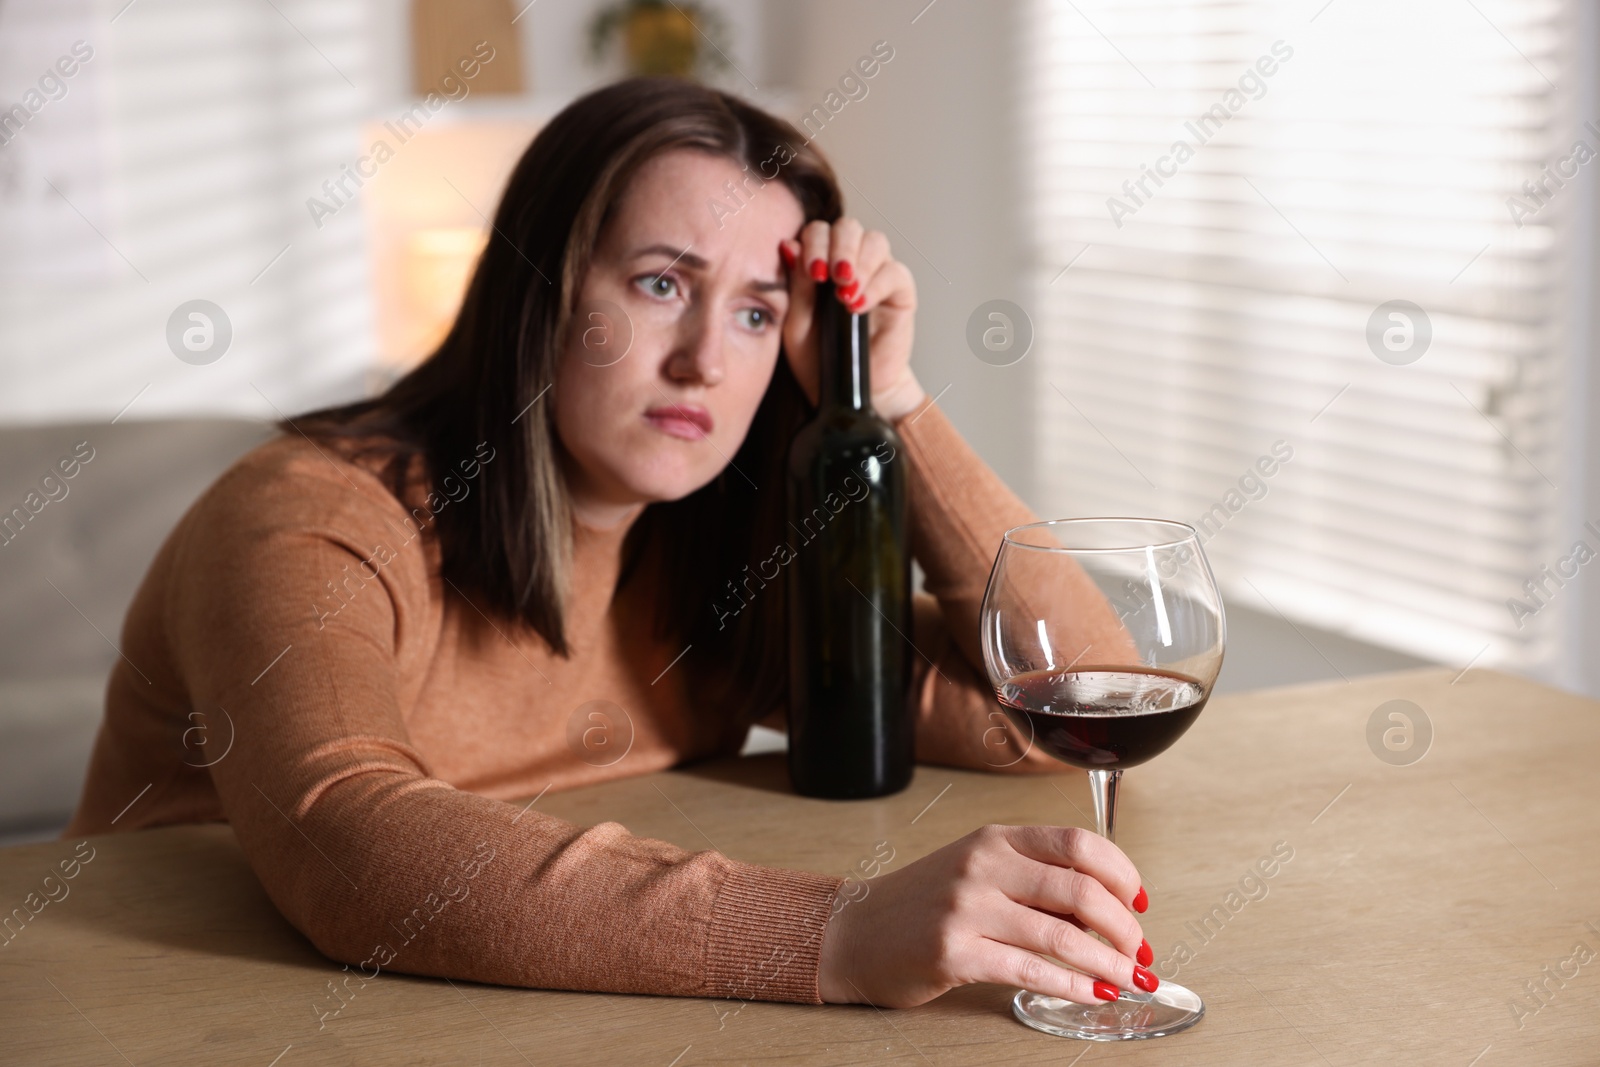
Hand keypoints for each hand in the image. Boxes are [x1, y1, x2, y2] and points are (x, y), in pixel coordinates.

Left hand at [778, 217, 925, 422]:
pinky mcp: (900, 292)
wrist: (846, 395)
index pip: (818, 231)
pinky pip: (895, 272)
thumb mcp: (796, 324)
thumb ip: (795, 287)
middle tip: (829, 276)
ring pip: (875, 241)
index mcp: (820, 262)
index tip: (811, 272)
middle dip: (838, 246)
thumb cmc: (818, 360)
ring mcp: (877, 274)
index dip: (814, 243)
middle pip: (848, 227)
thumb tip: (788, 246)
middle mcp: (850, 262)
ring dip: (859, 262)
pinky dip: (877, 284)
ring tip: (845, 294)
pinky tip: (859, 305)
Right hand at [817, 825, 1153, 1008]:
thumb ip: (1033, 880)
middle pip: (1079, 888)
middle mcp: (982, 865)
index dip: (1121, 873)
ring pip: (1061, 933)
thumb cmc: (923, 903)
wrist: (855, 932)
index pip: (1077, 843)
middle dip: (1124, 927)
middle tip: (1139, 952)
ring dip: (1108, 962)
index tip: (1140, 901)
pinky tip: (1092, 994)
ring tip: (1128, 979)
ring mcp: (966, 908)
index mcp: (995, 838)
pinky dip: (1072, 985)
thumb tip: (1106, 911)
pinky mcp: (953, 952)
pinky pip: (1029, 969)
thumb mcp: (977, 871)